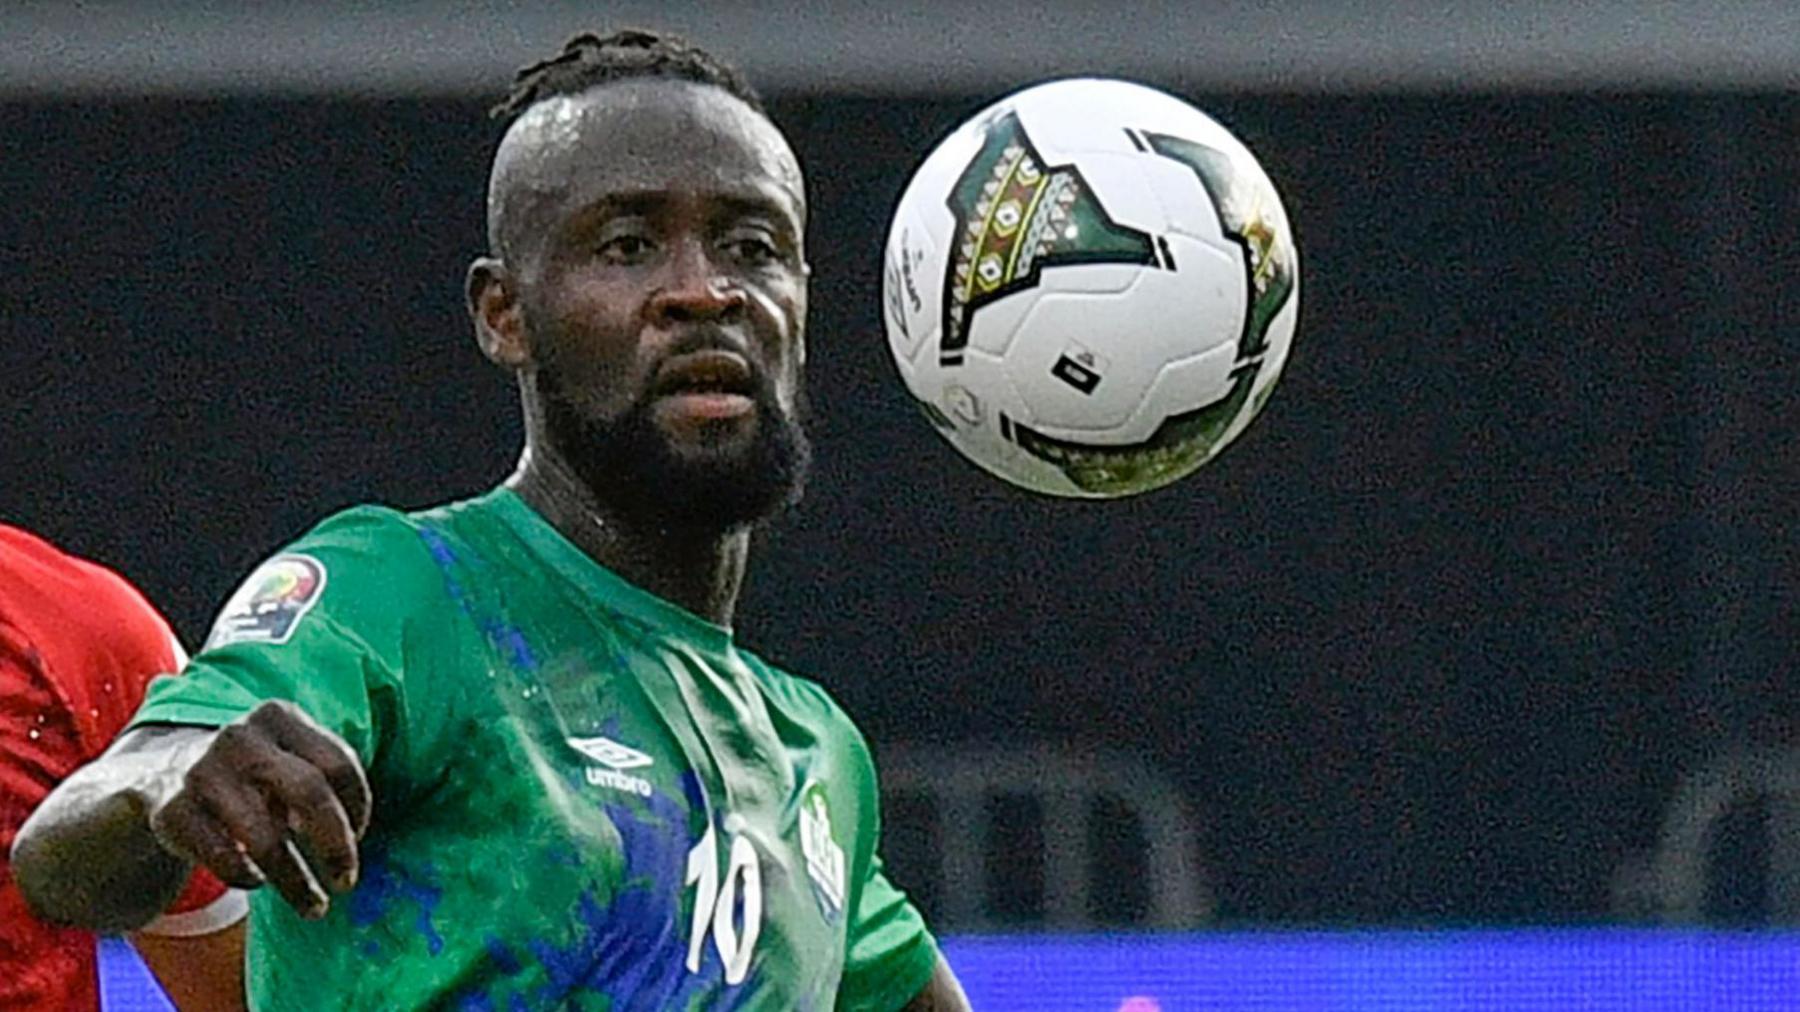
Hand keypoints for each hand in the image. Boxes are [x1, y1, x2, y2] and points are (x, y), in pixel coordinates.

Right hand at [147, 701, 371, 918]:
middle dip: (336, 845)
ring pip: (265, 839)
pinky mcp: (171, 811)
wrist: (159, 774)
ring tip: (314, 907)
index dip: (357, 807)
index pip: (338, 763)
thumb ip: (324, 780)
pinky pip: (224, 858)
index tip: (359, 837)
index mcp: (278, 716)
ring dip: (296, 881)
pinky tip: (257, 881)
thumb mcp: (285, 757)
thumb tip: (354, 837)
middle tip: (347, 882)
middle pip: (309, 793)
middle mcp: (241, 738)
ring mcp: (201, 772)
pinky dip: (248, 877)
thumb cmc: (249, 776)